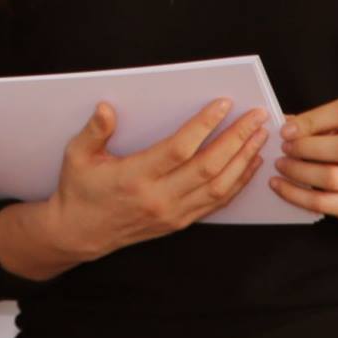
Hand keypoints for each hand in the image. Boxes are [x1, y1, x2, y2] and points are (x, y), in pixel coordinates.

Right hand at [14, 98, 268, 271]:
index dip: (204, 125)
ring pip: (219, 187)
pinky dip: (238, 183)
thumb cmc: (79, 189)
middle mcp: (158, 198)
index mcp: (135, 177)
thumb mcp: (77, 155)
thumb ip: (94, 131)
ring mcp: (172, 214)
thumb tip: (106, 108)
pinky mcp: (179, 223)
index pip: (179, 149)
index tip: (224, 104)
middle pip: (208, 167)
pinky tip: (249, 164)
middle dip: (237, 139)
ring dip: (244, 160)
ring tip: (261, 136)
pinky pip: (216, 203)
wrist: (79, 232)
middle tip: (258, 116)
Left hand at [269, 98, 337, 232]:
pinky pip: (324, 203)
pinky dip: (296, 195)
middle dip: (306, 148)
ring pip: (333, 177)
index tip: (286, 130)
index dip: (311, 120)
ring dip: (299, 171)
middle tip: (283, 148)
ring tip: (280, 165)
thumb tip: (281, 124)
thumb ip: (313, 123)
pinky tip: (280, 186)